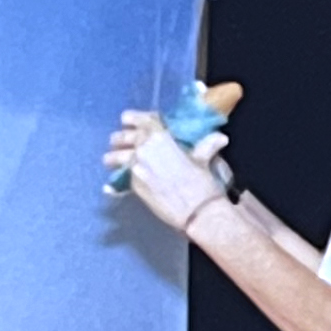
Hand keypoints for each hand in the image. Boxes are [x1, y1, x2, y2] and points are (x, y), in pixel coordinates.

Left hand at [106, 112, 231, 234]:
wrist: (197, 211)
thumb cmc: (203, 182)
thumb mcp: (204, 160)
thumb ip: (206, 146)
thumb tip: (220, 138)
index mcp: (160, 137)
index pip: (140, 120)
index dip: (133, 118)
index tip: (128, 120)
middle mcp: (143, 148)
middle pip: (121, 137)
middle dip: (120, 139)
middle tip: (119, 142)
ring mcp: (135, 167)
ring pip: (114, 158)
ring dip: (113, 159)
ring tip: (111, 162)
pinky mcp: (133, 186)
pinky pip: (118, 180)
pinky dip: (115, 182)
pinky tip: (111, 186)